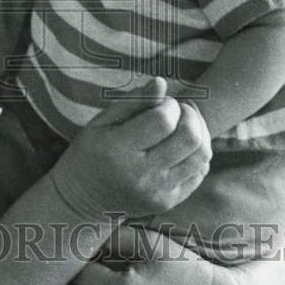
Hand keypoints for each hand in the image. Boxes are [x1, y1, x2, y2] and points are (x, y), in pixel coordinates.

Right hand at [49, 78, 211, 222]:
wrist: (83, 199)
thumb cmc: (91, 152)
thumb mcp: (101, 122)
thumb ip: (132, 101)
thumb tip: (161, 82)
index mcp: (118, 150)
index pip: (163, 120)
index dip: (170, 104)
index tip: (162, 102)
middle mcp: (141, 174)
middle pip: (189, 138)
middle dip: (190, 115)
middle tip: (177, 111)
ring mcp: (157, 192)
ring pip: (201, 156)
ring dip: (199, 132)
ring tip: (184, 124)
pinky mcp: (168, 202)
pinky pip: (199, 172)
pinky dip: (197, 153)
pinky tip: (183, 145)